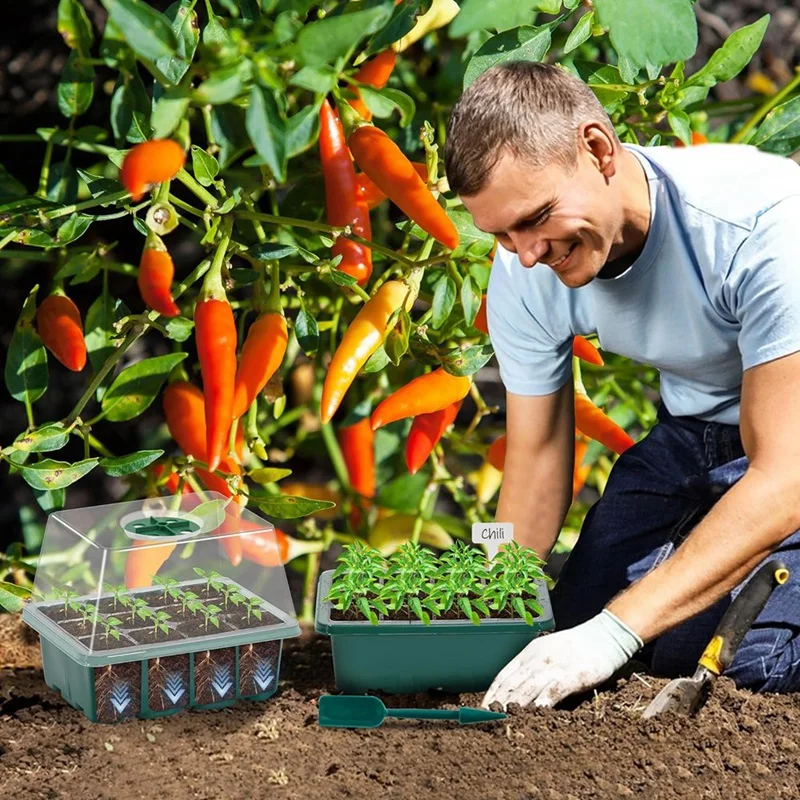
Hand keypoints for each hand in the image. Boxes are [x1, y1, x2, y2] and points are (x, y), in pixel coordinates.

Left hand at [482, 610, 642, 708]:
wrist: (602, 637)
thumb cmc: (572, 648)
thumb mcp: (544, 653)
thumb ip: (529, 670)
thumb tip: (512, 693)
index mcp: (528, 654)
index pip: (503, 676)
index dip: (491, 695)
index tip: (480, 711)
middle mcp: (537, 659)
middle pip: (512, 685)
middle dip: (497, 704)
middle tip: (485, 721)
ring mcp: (554, 667)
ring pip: (528, 688)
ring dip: (514, 705)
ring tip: (502, 721)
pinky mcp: (573, 675)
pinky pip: (554, 690)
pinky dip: (542, 703)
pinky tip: (534, 715)